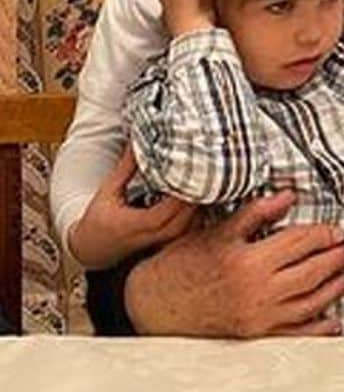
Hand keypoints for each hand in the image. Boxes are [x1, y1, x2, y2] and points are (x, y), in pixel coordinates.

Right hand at [69, 146, 197, 268]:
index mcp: (138, 224)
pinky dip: (198, 211)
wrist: (93, 249)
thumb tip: (138, 141)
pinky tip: (196, 193)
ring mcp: (164, 243)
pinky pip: (193, 227)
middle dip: (197, 191)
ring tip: (201, 177)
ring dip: (200, 201)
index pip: (171, 208)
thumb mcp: (109, 191)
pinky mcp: (170, 243)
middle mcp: (155, 236)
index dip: (184, 189)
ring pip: (195, 222)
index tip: (191, 167)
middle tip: (202, 167)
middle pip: (189, 215)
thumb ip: (126, 168)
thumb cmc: (98, 219)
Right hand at [124, 190, 343, 337]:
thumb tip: (287, 196)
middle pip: (310, 272)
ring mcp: (257, 318)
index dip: (322, 235)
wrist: (152, 304)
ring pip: (309, 303)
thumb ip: (256, 213)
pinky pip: (295, 335)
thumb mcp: (218, 232)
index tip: (335, 231)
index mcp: (248, 261)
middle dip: (334, 260)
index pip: (299, 242)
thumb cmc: (182, 264)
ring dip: (332, 289)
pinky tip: (334, 321)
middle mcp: (256, 292)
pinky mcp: (253, 336)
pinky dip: (319, 329)